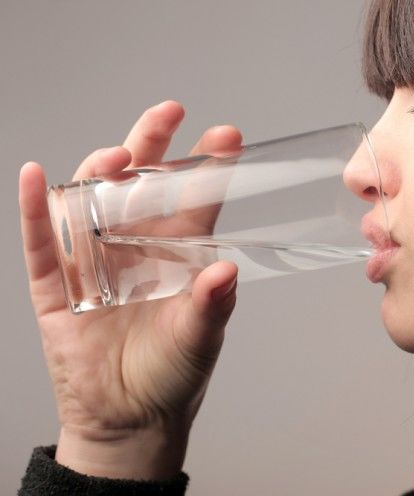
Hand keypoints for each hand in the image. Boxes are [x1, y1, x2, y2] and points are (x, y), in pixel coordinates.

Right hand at [18, 101, 242, 479]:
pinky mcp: (57, 288)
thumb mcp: (200, 339)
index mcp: (177, 254)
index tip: (227, 137)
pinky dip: (36, 212)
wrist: (130, 420)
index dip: (208, 168)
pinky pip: (43, 245)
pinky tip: (36, 180)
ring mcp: (94, 263)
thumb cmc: (172, 375)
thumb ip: (211, 306)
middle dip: (153, 146)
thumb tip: (226, 270)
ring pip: (91, 202)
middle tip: (168, 114)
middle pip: (141, 185)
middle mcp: (136, 248)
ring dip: (99, 173)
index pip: (194, 200)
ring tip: (116, 159)